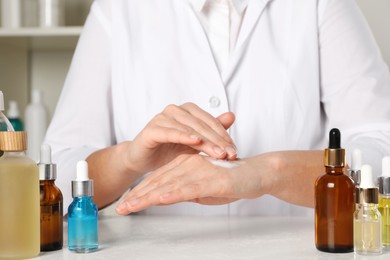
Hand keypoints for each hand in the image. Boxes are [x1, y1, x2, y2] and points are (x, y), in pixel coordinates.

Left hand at [115, 154, 267, 214]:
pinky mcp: (211, 178)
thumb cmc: (232, 180)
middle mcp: (188, 165)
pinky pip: (189, 186)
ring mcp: (199, 171)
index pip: (158, 179)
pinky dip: (173, 193)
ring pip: (168, 184)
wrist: (257, 173)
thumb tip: (168, 197)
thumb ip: (185, 191)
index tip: (126, 203)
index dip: (141, 192)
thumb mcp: (203, 188)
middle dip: (137, 196)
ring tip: (131, 207)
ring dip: (148, 196)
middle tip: (120, 208)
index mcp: (185, 165)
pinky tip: (159, 199)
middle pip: (158, 182)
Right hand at [123, 103, 236, 173]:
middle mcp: (175, 110)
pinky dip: (183, 135)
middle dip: (218, 140)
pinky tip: (195, 141)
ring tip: (218, 153)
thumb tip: (232, 115)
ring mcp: (162, 117)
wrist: (144, 160)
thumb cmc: (169, 150)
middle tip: (230, 154)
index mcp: (187, 110)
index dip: (224, 135)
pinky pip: (170, 132)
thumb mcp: (195, 143)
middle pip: (202, 125)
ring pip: (189, 128)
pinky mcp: (151, 129)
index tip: (235, 150)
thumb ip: (211, 130)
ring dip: (205, 141)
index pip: (210, 121)